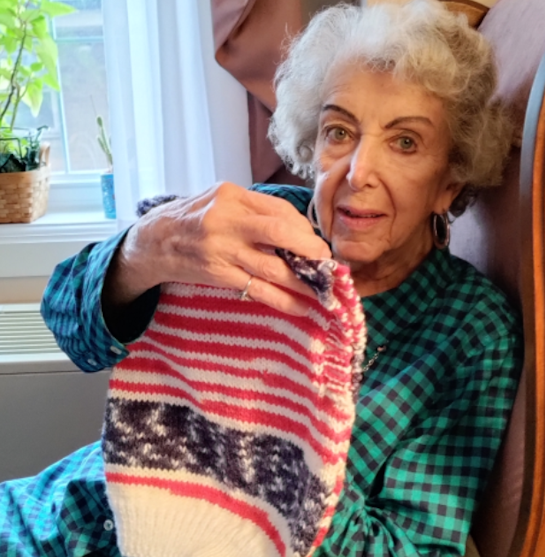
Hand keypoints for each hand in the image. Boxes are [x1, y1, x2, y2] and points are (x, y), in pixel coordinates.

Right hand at [104, 182, 331, 315]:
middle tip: (328, 265)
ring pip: (271, 266)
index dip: (304, 230)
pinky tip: (300, 307)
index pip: (279, 210)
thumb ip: (252, 210)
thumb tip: (295, 230)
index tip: (317, 246)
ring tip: (321, 292)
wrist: (151, 243)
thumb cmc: (191, 219)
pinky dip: (282, 300)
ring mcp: (221, 249)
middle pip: (279, 232)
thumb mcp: (218, 201)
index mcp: (231, 196)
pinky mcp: (217, 274)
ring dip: (301, 282)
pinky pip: (257, 289)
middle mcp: (226, 219)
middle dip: (310, 250)